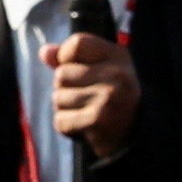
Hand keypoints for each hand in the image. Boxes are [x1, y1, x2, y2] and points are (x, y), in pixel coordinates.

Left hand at [44, 30, 140, 160]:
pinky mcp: (98, 120)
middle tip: (89, 99)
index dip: (66, 56)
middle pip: (61, 74)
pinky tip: (86, 127)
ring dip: (67, 109)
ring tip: (88, 113)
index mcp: (119, 57)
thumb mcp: (102, 72)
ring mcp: (108, 98)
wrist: (136, 138)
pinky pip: (61, 120)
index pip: (77, 44)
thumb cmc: (115, 101)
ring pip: (58, 98)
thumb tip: (44, 52)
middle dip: (66, 89)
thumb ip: (72, 60)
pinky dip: (68, 127)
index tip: (76, 69)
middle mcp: (116, 75)